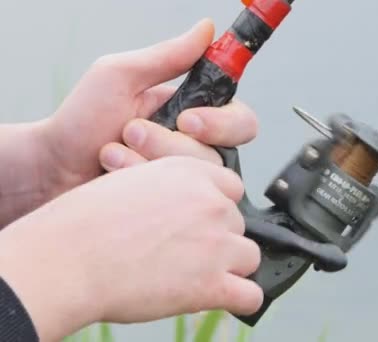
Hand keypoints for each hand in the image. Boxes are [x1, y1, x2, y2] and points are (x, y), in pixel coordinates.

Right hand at [0, 157, 261, 341]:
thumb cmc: (85, 224)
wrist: (68, 259)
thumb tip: (180, 214)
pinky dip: (241, 300)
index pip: (230, 188)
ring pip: (249, 257)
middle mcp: (211, 203)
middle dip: (218, 240)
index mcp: (190, 173)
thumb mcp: (130, 184)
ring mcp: (216, 243)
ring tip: (200, 278)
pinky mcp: (213, 284)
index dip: (216, 209)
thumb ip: (166, 193)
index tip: (201, 223)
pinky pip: (250, 295)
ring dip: (230, 269)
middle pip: (238, 224)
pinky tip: (224, 301)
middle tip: (186, 256)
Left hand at [1, 18, 257, 225]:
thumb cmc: (81, 120)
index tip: (188, 120)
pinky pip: (177, 198)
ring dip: (147, 159)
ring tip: (112, 151)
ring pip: (197, 177)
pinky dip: (138, 179)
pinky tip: (113, 173)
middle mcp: (195, 148)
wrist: (52, 168)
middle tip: (134, 132)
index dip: (222, 124)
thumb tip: (207, 29)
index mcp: (193, 113)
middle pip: (221, 153)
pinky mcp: (170, 203)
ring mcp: (182, 178)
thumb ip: (168, 56)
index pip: (240, 120)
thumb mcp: (122, 76)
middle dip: (173, 145)